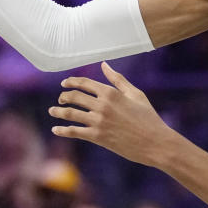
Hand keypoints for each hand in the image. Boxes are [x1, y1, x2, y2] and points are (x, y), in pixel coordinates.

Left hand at [49, 62, 174, 165]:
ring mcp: (99, 121)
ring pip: (71, 113)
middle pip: (74, 97)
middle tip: (60, 98)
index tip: (64, 83)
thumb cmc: (148, 117)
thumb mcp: (136, 94)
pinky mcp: (98, 137)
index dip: (72, 82)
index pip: (85, 83)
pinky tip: (56, 129)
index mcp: (111, 92)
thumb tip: (104, 65)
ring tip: (52, 111)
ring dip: (58, 111)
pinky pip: (74, 132)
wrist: (155, 142)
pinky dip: (62, 130)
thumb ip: (118, 79)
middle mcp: (102, 105)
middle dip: (64, 96)